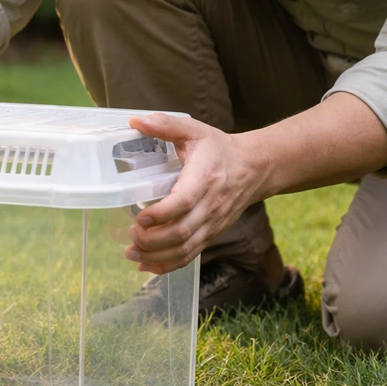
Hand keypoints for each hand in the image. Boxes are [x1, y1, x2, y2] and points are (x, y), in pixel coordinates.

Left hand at [124, 113, 258, 274]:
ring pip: (185, 249)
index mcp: (204, 177)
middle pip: (182, 232)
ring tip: (132, 252)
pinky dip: (168, 265)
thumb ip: (165, 125)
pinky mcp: (211, 233)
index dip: (162, 213)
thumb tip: (135, 120)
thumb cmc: (220, 149)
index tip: (140, 216)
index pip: (184, 201)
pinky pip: (190, 255)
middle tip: (131, 234)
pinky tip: (147, 264)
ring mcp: (212, 223)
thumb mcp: (194, 130)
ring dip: (156, 256)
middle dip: (153, 240)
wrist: (255, 168)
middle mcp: (211, 205)